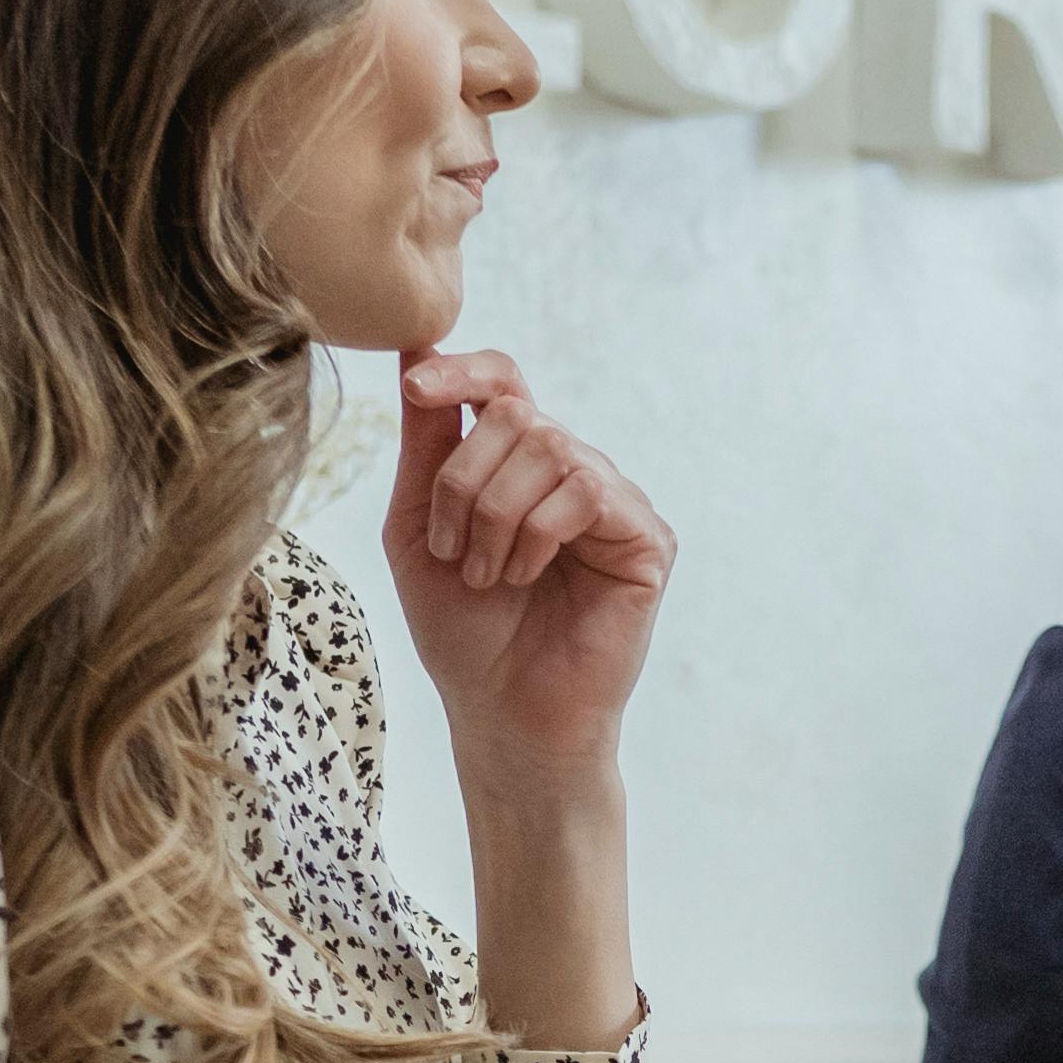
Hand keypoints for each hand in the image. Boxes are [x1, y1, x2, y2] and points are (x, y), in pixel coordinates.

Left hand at [387, 349, 671, 786]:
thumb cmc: (463, 633)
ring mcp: (614, 501)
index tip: (417, 385)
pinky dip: (538, 532)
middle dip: (465, 482)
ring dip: (496, 516)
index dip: (462, 369)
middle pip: (516, 414)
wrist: (502, 714)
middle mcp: (571, 471)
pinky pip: (585, 489)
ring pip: (549, 447)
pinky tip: (528, 577)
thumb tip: (416, 348)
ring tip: (490, 577)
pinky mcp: (647, 538)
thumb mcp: (419, 529)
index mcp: (518, 465)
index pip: (504, 381)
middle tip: (455, 553)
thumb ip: (425, 446)